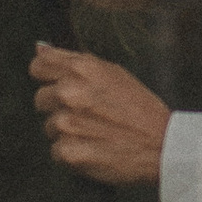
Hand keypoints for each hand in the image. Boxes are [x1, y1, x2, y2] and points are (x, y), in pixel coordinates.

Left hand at [30, 44, 171, 187]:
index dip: (46, 76)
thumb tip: (40, 47)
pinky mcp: (68, 151)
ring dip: (67, 132)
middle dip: (58, 107)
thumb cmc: (141, 110)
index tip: (56, 84)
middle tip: (88, 115)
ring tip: (96, 134)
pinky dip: (72, 153)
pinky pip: (57, 151)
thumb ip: (74, 61)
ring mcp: (67, 123)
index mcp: (81, 69)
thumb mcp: (114, 74)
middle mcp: (69, 93)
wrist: (162, 147)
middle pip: (40, 98)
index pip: (39, 65)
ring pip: (49, 126)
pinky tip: (95, 149)